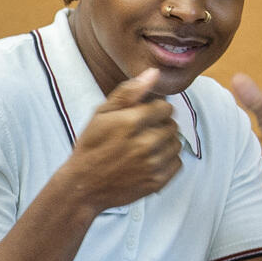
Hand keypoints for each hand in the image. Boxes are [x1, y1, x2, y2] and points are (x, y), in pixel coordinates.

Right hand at [64, 68, 182, 210]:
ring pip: (176, 143)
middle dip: (159, 126)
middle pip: (172, 125)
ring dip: (165, 143)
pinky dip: (167, 161)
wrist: (84, 186)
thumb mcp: (101, 114)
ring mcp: (153, 164)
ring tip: (145, 148)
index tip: (141, 118)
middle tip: (141, 134)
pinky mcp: (158, 181)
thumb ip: (128, 92)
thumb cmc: (91, 146)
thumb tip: (154, 73)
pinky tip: (150, 161)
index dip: (154, 110)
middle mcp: (146, 143)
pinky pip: (177, 163)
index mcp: (132, 122)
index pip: (165, 107)